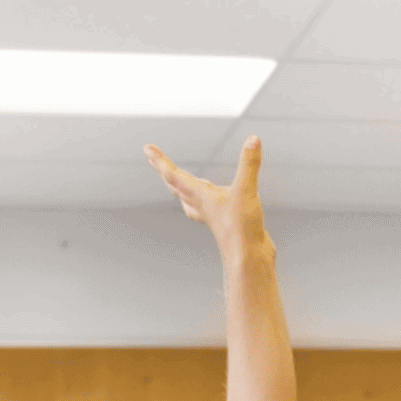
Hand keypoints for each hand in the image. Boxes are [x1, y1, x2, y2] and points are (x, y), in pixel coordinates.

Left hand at [143, 137, 269, 255]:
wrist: (249, 260)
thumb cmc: (241, 231)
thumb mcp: (246, 192)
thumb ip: (249, 165)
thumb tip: (253, 141)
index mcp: (202, 197)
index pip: (174, 175)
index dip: (160, 161)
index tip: (147, 149)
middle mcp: (203, 206)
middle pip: (177, 187)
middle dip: (165, 172)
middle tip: (154, 161)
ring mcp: (213, 216)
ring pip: (189, 200)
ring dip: (179, 189)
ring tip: (174, 183)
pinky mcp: (224, 224)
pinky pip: (206, 209)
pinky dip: (202, 201)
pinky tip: (211, 201)